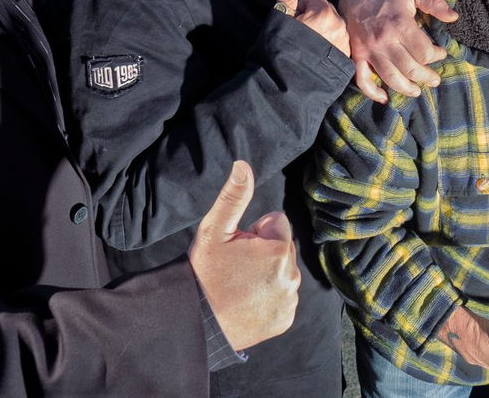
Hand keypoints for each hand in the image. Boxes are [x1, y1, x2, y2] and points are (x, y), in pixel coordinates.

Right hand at [188, 161, 300, 351]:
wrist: (196, 322)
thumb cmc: (204, 273)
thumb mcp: (214, 230)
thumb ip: (234, 196)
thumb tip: (243, 165)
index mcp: (278, 250)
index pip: (277, 222)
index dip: (255, 232)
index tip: (237, 247)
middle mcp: (291, 275)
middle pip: (282, 247)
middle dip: (263, 252)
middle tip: (236, 268)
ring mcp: (290, 300)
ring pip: (283, 271)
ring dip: (267, 274)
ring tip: (240, 286)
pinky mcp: (286, 318)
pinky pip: (283, 296)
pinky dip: (269, 297)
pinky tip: (247, 302)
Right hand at [274, 0, 349, 56]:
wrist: (289, 84)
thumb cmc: (281, 49)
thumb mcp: (280, 20)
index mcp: (323, 12)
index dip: (301, 7)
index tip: (294, 21)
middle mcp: (339, 24)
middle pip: (326, 10)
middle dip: (314, 17)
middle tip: (301, 34)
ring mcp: (344, 41)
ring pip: (334, 25)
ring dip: (323, 31)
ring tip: (308, 46)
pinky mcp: (346, 57)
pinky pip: (339, 41)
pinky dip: (330, 45)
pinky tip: (317, 55)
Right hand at [337, 0, 455, 102]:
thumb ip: (434, 3)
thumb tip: (454, 17)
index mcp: (400, 24)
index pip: (424, 52)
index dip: (437, 56)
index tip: (441, 53)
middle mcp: (384, 40)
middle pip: (410, 69)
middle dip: (427, 77)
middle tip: (435, 79)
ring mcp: (369, 50)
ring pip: (391, 78)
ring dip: (407, 88)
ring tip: (417, 90)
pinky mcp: (357, 55)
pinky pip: (363, 80)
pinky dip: (373, 92)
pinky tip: (384, 97)